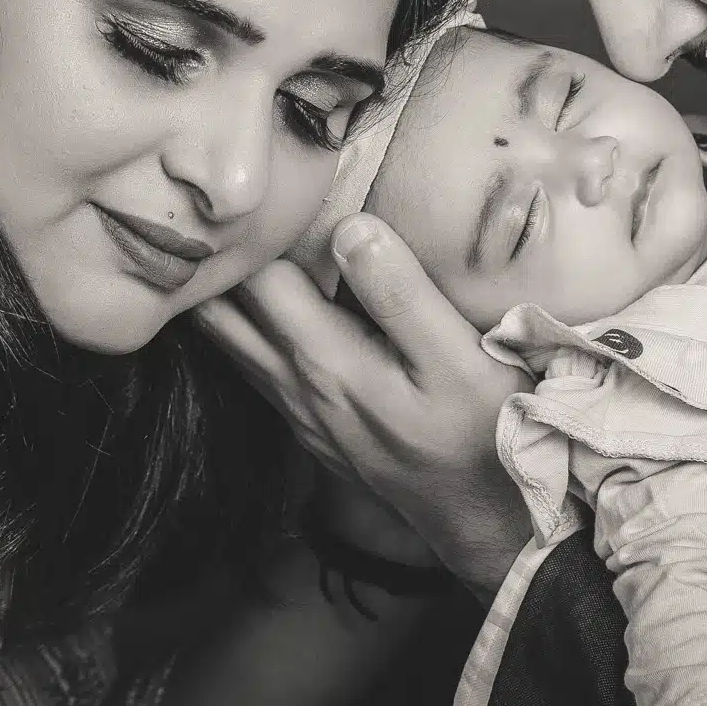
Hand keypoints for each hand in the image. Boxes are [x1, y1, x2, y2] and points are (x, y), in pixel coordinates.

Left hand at [195, 213, 534, 598]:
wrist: (487, 520)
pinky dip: (240, 328)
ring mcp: (299, 410)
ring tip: (225, 241)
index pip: (260, 277)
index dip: (259, 228)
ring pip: (230, 342)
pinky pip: (253, 366)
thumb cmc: (485, 430)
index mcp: (326, 360)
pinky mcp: (311, 424)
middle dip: (221, 257)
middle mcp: (296, 386)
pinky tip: (254, 303)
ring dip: (219, 294)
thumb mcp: (457, 357)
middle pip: (226, 310)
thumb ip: (401, 293)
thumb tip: (349, 226)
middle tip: (232, 203)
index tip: (268, 185)